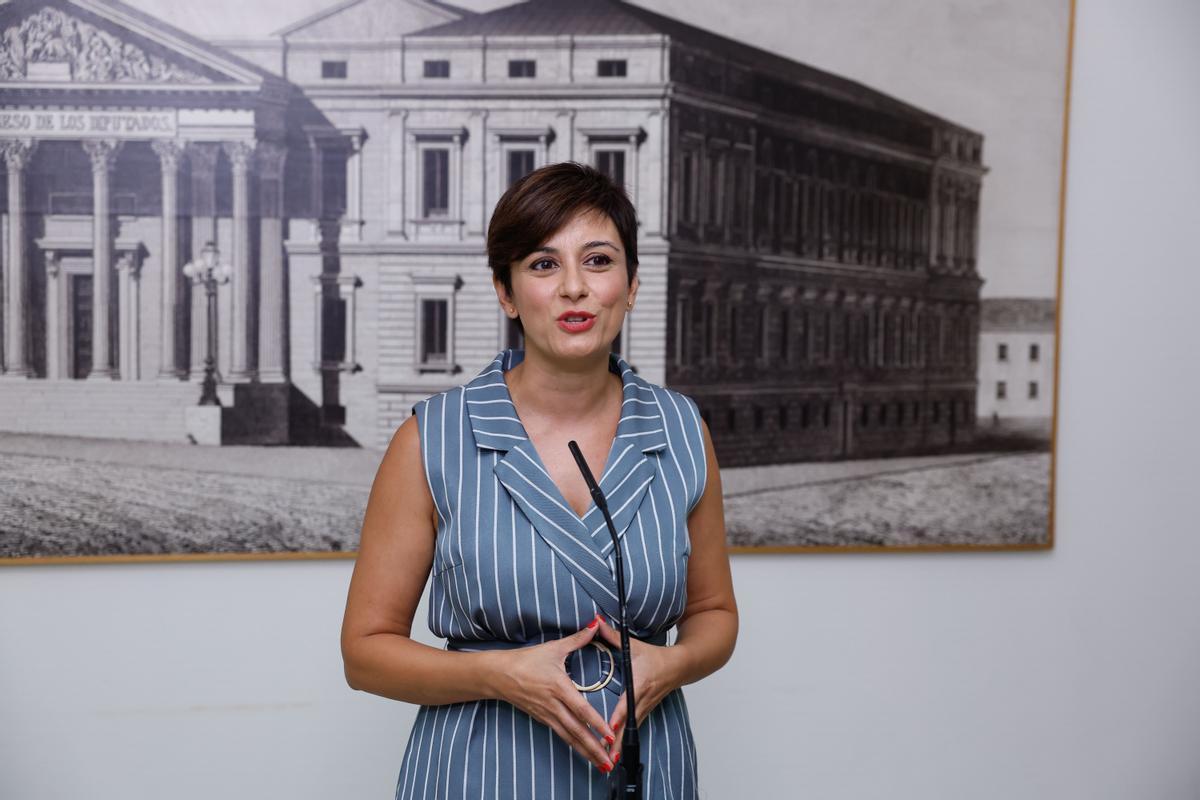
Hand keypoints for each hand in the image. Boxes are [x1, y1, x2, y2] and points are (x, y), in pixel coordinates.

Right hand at [487, 614, 617, 771]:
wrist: (498, 675)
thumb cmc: (526, 660)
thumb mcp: (553, 648)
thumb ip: (577, 639)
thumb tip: (596, 625)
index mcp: (558, 687)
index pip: (581, 709)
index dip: (596, 723)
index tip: (610, 734)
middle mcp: (553, 704)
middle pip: (577, 730)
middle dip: (594, 747)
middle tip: (610, 761)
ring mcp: (546, 714)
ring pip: (569, 737)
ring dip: (585, 751)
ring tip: (601, 763)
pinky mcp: (542, 719)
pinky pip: (561, 734)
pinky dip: (573, 745)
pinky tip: (583, 752)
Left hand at [594, 616, 679, 766]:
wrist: (679, 666)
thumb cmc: (655, 656)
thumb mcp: (633, 645)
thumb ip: (612, 635)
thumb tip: (594, 622)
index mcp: (640, 683)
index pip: (628, 701)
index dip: (619, 714)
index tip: (610, 725)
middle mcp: (643, 699)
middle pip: (628, 723)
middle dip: (617, 739)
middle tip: (604, 754)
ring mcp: (646, 708)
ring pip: (631, 730)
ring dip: (619, 745)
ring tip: (606, 760)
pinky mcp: (645, 712)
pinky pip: (633, 729)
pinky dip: (623, 741)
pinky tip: (614, 753)